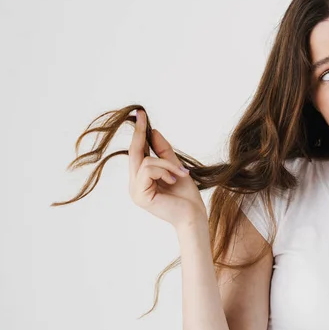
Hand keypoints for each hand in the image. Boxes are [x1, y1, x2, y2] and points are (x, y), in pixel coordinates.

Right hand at [128, 109, 207, 228]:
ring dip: (167, 163)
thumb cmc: (186, 196)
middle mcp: (134, 184)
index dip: (137, 133)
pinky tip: (174, 180)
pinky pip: (149, 169)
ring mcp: (135, 191)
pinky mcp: (140, 195)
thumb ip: (163, 152)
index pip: (136, 152)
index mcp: (141, 179)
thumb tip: (152, 132)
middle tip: (143, 114)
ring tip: (180, 174)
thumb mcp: (176, 167)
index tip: (140, 114)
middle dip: (139, 133)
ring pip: (145, 161)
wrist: (194, 215)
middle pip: (134, 153)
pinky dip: (165, 170)